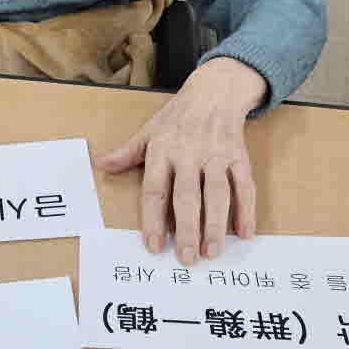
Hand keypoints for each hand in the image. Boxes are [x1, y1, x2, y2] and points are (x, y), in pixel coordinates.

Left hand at [96, 57, 266, 263]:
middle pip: (187, 197)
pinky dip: (247, 209)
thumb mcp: (149, 131)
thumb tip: (101, 165)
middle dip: (186, 230)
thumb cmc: (178, 116)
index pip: (155, 190)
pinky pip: (244, 185)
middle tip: (186, 259)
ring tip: (212, 252)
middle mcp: (189, 154)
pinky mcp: (239, 155)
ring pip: (216, 194)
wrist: (215, 90)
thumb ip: (127, 153)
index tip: (153, 246)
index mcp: (162, 150)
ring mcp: (216, 155)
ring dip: (216, 225)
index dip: (153, 220)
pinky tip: (246, 232)